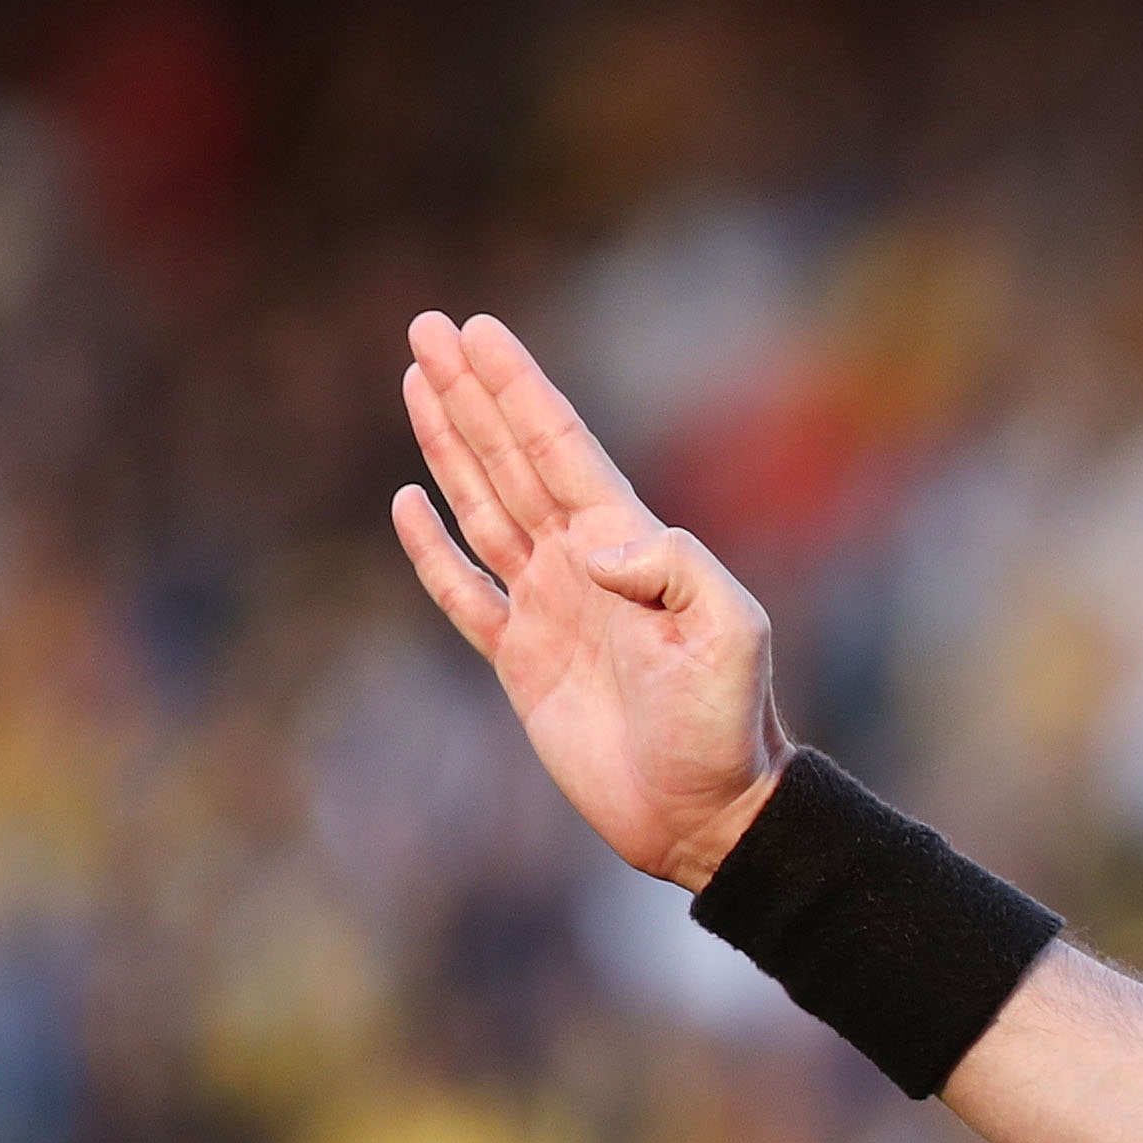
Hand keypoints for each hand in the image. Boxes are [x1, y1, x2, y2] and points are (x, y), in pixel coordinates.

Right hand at [389, 311, 792, 887]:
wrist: (705, 815)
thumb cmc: (729, 727)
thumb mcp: (732, 636)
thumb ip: (677, 571)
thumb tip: (592, 542)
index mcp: (630, 548)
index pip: (561, 448)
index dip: (517, 388)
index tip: (475, 329)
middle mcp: (584, 566)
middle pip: (513, 459)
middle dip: (472, 394)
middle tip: (429, 327)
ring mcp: (550, 609)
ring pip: (485, 507)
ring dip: (452, 446)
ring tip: (419, 380)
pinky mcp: (522, 662)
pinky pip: (465, 592)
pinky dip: (434, 549)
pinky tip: (410, 501)